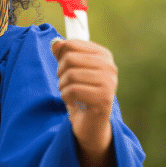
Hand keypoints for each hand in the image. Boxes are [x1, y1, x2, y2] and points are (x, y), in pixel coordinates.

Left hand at [51, 38, 116, 154]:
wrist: (90, 123)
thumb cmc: (80, 93)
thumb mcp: (70, 71)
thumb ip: (63, 54)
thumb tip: (56, 42)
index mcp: (103, 55)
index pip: (71, 44)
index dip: (61, 56)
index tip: (65, 68)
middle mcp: (109, 66)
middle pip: (69, 58)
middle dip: (61, 73)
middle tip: (66, 84)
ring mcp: (109, 83)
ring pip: (70, 75)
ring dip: (62, 87)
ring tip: (69, 93)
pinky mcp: (104, 99)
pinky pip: (73, 90)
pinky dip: (67, 97)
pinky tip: (74, 102)